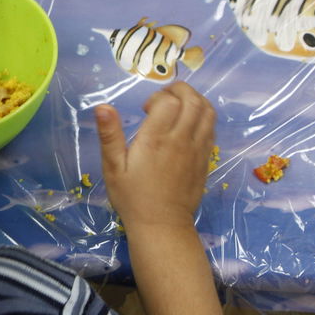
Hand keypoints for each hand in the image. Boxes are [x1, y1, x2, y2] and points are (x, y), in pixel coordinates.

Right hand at [96, 82, 215, 233]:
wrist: (162, 224)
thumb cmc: (132, 196)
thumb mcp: (113, 167)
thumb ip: (110, 135)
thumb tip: (103, 107)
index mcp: (156, 139)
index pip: (168, 101)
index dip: (158, 97)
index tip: (145, 109)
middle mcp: (181, 140)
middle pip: (193, 100)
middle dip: (180, 90)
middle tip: (164, 98)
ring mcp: (197, 149)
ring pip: (208, 111)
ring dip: (195, 100)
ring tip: (179, 105)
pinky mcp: (206, 158)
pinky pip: (212, 128)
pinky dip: (203, 116)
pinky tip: (189, 123)